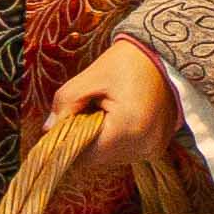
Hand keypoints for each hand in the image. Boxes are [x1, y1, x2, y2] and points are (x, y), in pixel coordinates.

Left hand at [49, 36, 181, 174]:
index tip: (75, 114)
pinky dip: (119, 138)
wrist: (164, 55)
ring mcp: (153, 149)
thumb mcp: (90, 77)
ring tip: (111, 109)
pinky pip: (128, 151)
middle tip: (94, 106)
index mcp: (127, 130)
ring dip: (105, 139)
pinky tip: (123, 115)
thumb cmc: (127, 62)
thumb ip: (66, 103)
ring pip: (112, 156)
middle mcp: (144, 146)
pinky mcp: (157, 147)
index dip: (73, 137)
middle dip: (89, 137)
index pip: (85, 155)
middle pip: (99, 157)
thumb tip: (49, 129)